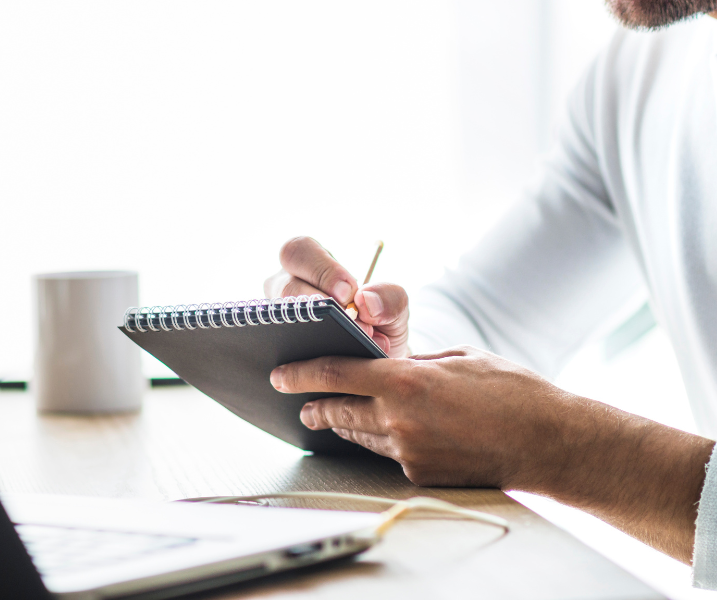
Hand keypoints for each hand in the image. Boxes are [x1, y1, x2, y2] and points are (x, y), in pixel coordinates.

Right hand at [263, 236, 409, 356]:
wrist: (378, 364)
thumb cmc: (379, 324)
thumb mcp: (394, 307)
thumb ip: (390, 297)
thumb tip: (365, 301)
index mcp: (311, 263)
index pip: (300, 250)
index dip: (321, 269)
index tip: (348, 292)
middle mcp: (287, 286)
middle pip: (284, 284)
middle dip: (315, 301)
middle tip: (347, 319)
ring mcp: (280, 317)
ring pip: (280, 317)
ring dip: (314, 331)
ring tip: (350, 343)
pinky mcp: (280, 347)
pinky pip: (281, 349)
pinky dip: (307, 358)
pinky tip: (332, 365)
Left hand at [270, 345, 713, 562]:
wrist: (550, 442)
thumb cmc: (511, 390)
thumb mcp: (458, 356)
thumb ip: (418, 361)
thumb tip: (391, 360)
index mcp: (405, 381)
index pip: (336, 374)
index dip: (302, 373)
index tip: (281, 373)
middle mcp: (400, 419)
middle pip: (339, 410)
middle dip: (315, 404)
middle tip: (298, 401)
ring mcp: (410, 452)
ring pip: (362, 434)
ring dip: (342, 424)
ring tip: (325, 416)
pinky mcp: (423, 475)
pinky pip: (390, 453)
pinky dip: (379, 440)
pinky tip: (376, 432)